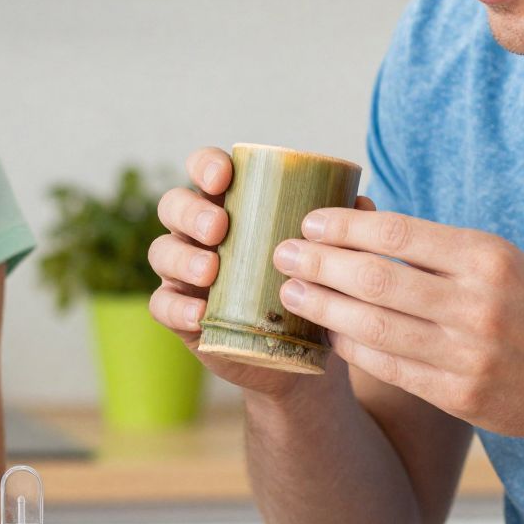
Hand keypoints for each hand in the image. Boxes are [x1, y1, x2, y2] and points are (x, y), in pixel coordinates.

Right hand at [147, 147, 377, 398]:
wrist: (297, 358)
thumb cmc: (306, 292)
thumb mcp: (324, 259)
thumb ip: (340, 231)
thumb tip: (361, 204)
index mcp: (232, 206)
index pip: (205, 169)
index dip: (207, 165)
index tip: (225, 177)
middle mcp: (200, 234)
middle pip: (174, 205)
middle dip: (191, 211)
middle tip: (219, 228)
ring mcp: (185, 273)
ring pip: (162, 252)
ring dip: (182, 257)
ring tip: (211, 271)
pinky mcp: (181, 315)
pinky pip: (161, 304)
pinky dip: (176, 307)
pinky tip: (198, 314)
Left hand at [271, 207, 523, 446]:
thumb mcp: (501, 262)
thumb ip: (438, 249)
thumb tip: (360, 223)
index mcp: (487, 258)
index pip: (397, 234)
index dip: (344, 227)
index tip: (308, 221)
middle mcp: (477, 303)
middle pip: (376, 280)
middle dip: (320, 264)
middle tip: (281, 253)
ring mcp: (468, 353)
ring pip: (374, 326)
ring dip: (323, 308)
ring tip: (291, 291)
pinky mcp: (459, 395)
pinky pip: (389, 367)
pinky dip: (352, 348)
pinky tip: (327, 334)